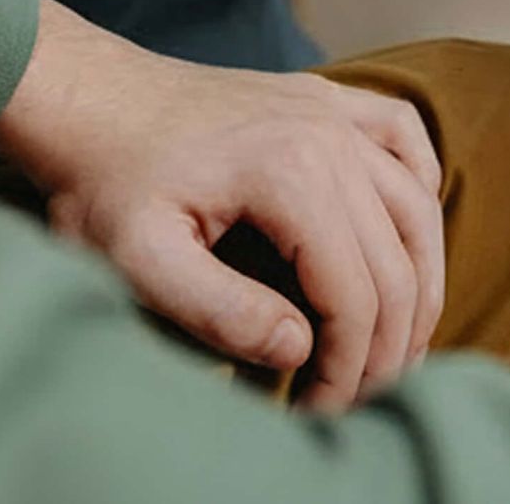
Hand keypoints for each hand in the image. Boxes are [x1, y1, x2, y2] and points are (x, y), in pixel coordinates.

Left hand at [0, 0, 443, 410]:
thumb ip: (221, 312)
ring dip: (420, 282)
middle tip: (358, 398)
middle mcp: (327, 135)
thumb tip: (299, 347)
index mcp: (290, 173)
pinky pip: (402, 132)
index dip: (350, 369)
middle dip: (388, 345)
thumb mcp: (140, 260)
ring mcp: (330, 109)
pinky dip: (421, 185)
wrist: (89, 98)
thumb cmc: (106, 181)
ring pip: (416, 205)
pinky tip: (408, 232)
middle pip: (396, 260)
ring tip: (396, 344)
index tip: (319, 412)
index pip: (357, 296)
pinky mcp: (323, 97)